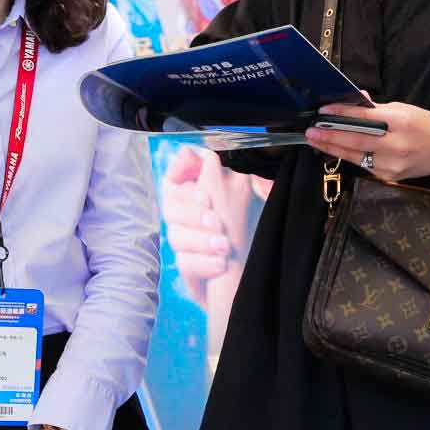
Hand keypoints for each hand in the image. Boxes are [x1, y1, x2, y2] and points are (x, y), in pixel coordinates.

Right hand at [161, 147, 243, 303]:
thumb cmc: (250, 232)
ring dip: (200, 240)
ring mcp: (187, 245)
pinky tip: (221, 263)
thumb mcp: (238, 190)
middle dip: (192, 214)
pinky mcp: (188, 269)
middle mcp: (188, 217)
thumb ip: (211, 169)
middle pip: (169, 206)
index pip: (172, 180)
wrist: (259, 277)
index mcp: (199, 194)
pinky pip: (184, 264)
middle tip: (216, 221)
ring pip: (174, 236)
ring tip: (224, 246)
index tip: (203, 194)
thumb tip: (188, 152)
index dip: (180, 183)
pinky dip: (203, 263)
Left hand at [306, 100, 429, 182]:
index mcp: (402, 122)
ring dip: (332, 148)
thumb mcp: (404, 109)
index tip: (323, 111)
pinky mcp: (390, 176)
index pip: (365, 118)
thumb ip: (376, 109)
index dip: (341, 114)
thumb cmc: (425, 125)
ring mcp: (393, 165)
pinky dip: (348, 156)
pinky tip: (334, 150)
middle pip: (356, 141)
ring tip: (315, 141)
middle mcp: (398, 145)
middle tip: (311, 131)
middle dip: (330, 136)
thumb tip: (353, 101)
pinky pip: (363, 165)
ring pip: (356, 156)